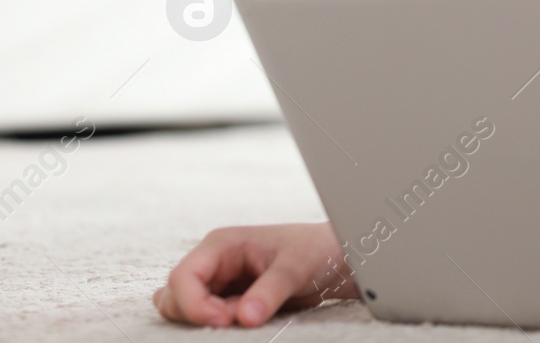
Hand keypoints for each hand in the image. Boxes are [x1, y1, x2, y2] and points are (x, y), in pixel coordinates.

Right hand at [152, 221, 355, 326]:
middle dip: (202, 315)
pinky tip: (249, 318)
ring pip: (186, 312)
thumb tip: (244, 317)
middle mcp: (213, 263)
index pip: (182, 277)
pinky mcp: (227, 302)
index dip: (194, 304)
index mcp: (222, 244)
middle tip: (242, 318)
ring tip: (250, 314)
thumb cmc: (316, 250)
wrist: (334, 260)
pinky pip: (207, 320)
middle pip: (175, 298)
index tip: (223, 320)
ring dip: (211, 322)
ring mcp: (218, 284)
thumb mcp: (297, 267)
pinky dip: (221, 326)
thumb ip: (270, 291)